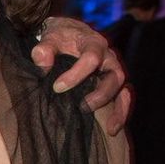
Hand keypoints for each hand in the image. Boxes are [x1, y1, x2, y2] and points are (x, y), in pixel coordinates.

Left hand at [31, 16, 130, 134]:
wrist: (68, 34)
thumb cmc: (59, 37)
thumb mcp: (49, 37)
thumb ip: (44, 49)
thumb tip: (42, 64)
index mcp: (93, 43)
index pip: (91, 57)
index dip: (76, 74)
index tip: (57, 88)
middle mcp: (108, 57)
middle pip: (115, 75)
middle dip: (101, 94)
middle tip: (82, 107)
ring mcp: (112, 70)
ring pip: (122, 89)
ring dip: (117, 109)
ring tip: (109, 128)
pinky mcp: (112, 82)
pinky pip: (123, 97)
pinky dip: (120, 113)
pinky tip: (113, 130)